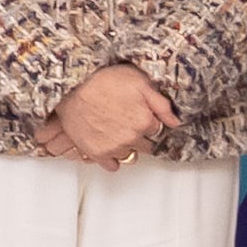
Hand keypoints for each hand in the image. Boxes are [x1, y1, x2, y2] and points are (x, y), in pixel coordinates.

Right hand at [41, 64, 177, 170]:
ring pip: (130, 155)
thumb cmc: (102, 80)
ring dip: (127, 146)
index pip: (157, 130)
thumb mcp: (139, 81)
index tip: (141, 116)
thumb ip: (161, 103)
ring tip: (116, 132)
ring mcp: (114, 147)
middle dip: (140, 135)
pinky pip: (112, 166)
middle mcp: (131, 138)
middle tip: (128, 122)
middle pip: (146, 145)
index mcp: (144, 121)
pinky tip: (108, 144)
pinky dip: (112, 158)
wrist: (71, 87)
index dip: (149, 121)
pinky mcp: (97, 153)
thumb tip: (175, 121)